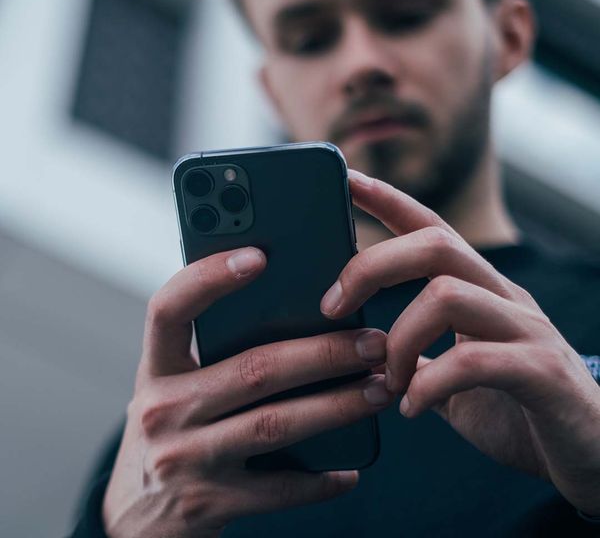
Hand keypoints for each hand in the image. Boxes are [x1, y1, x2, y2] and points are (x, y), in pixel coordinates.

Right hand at [102, 247, 393, 537]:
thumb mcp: (175, 385)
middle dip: (323, 353)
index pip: (169, 309)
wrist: (135, 519)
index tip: (259, 256)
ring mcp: (184, 459)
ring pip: (275, 423)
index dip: (208, 278)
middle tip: (372, 342)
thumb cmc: (171, 431)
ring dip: (337, 405)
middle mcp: (163, 409)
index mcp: (156, 368)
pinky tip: (350, 467)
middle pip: (253, 368)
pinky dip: (320, 479)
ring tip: (380, 388)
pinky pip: (278, 488)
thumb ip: (214, 353)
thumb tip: (299, 315)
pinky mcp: (208, 503)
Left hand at [321, 169, 599, 515]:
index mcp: (480, 290)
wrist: (590, 455)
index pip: (431, 227)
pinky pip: (473, 361)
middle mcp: (504, 297)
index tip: (347, 179)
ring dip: (398, 339)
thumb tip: (365, 351)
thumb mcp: (455, 377)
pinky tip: (410, 408)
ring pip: (447, 294)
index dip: (388, 200)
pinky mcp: (543, 371)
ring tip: (385, 380)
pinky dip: (428, 384)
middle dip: (372, 266)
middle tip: (332, 307)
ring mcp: (527, 329)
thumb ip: (418, 357)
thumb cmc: (516, 410)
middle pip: (435, 244)